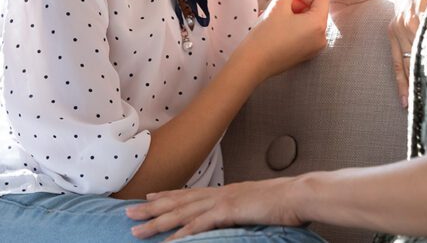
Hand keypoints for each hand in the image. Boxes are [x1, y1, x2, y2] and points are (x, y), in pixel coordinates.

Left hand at [126, 177, 302, 240]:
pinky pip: (199, 226)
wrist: (299, 196)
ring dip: (157, 222)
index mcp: (226, 191)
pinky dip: (181, 234)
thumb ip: (242, 211)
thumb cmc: (285, 203)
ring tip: (136, 230)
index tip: (148, 197)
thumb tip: (236, 216)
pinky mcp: (229, 211)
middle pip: (178, 201)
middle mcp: (219, 193)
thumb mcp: (257, 206)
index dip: (167, 195)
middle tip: (127, 213)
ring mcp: (223, 201)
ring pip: (181, 213)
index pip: (189, 193)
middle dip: (151, 208)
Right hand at [238, 0, 329, 80]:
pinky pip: (305, 32)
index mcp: (318, 25)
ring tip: (277, 11)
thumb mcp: (278, 6)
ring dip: (295, 11)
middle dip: (299, 0)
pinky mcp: (305, 54)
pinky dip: (295, 23)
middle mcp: (321, 38)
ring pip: (309, 20)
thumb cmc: (265, 35)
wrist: (252, 64)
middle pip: (316, 9)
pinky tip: (277, 23)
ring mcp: (314, 48)